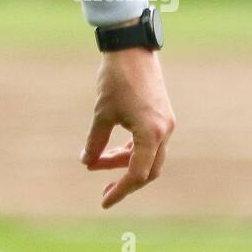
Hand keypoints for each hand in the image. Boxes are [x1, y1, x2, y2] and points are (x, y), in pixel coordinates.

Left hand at [80, 41, 175, 208]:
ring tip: (98, 164)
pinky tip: (112, 151)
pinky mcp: (162, 116)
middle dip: (125, 182)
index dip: (120, 190)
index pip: (137, 174)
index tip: (104, 201)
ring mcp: (166, 124)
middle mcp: (164, 132)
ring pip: (149, 157)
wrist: (132, 49)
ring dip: (125, 163)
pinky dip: (132, 149)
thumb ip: (95, 142)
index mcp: (151, 134)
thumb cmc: (116, 80)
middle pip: (148, 171)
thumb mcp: (102, 113)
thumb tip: (86, 163)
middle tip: (103, 191)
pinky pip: (150, 143)